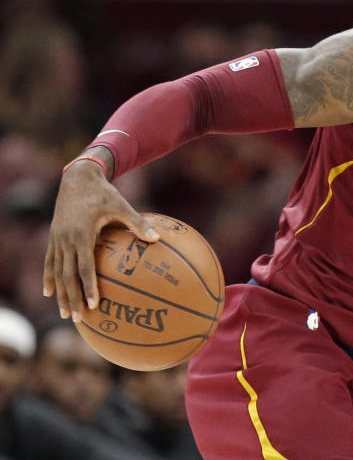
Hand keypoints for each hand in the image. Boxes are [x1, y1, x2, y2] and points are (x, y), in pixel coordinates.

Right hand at [42, 159, 159, 321]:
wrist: (78, 178)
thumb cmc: (104, 193)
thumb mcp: (122, 205)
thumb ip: (138, 223)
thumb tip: (158, 239)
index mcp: (82, 234)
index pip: (84, 267)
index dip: (88, 287)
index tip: (94, 304)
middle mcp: (65, 239)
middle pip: (67, 275)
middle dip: (72, 298)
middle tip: (77, 319)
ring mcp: (57, 239)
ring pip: (56, 272)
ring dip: (60, 293)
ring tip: (64, 313)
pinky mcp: (53, 237)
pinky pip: (49, 262)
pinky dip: (49, 277)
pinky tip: (49, 292)